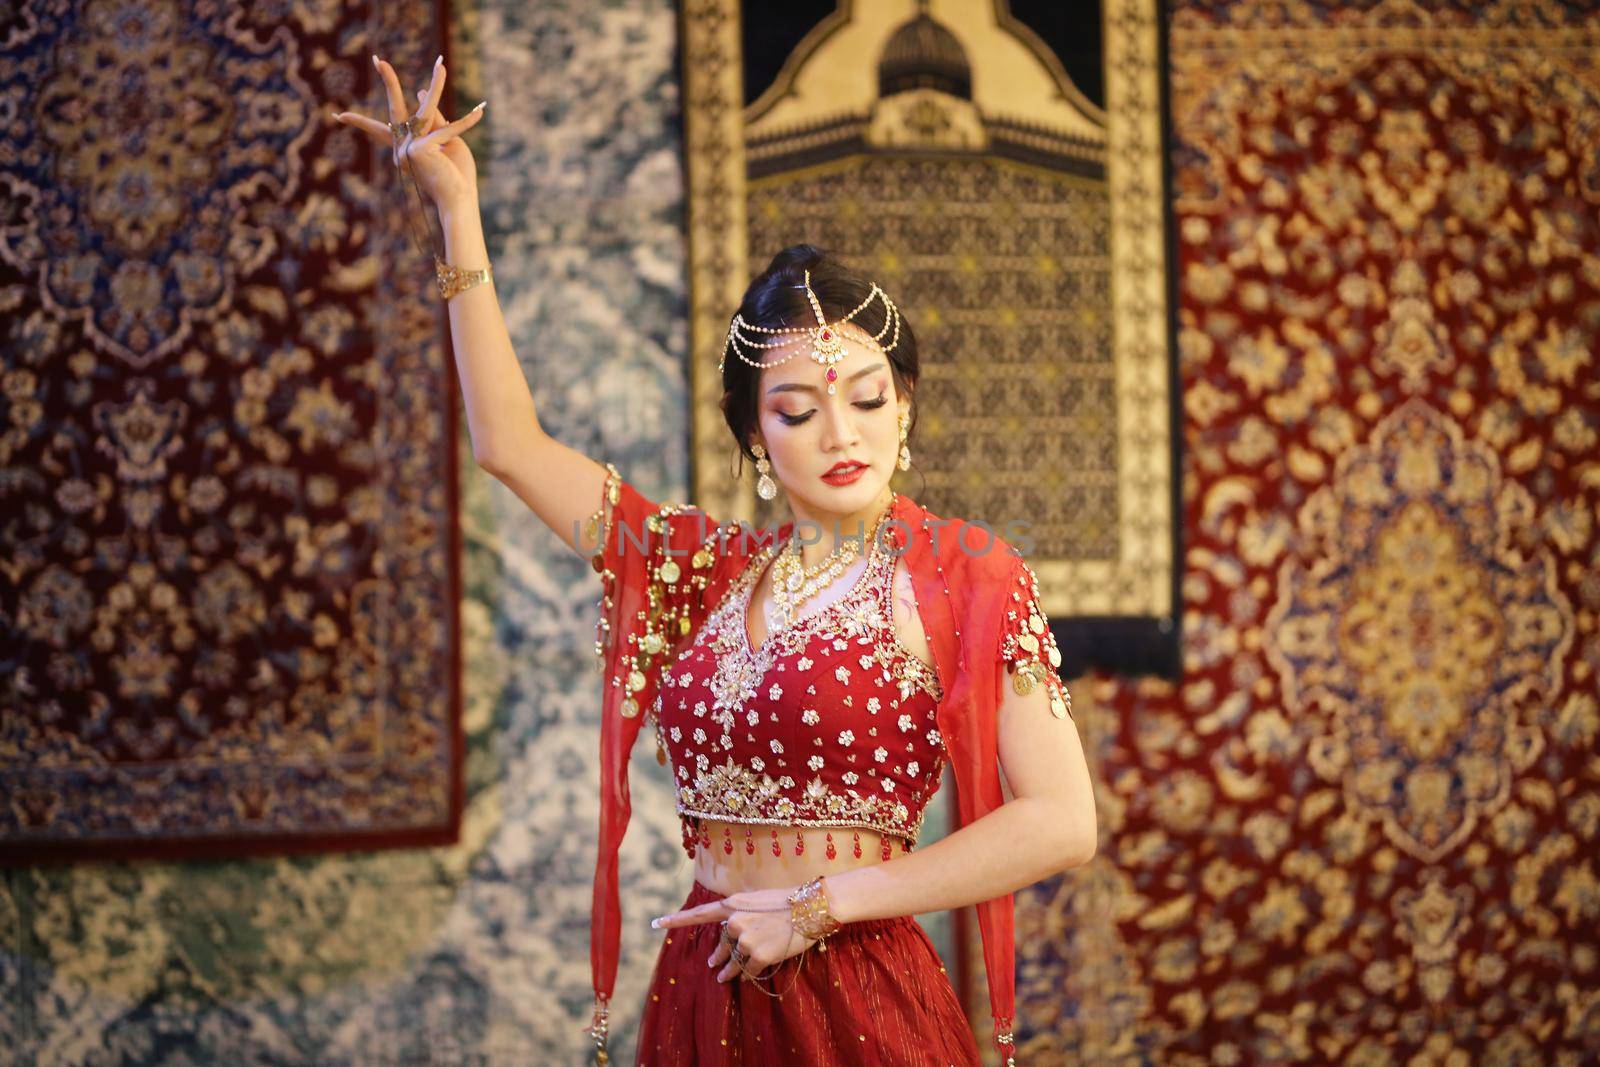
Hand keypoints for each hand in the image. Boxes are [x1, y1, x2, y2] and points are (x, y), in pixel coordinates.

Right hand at [332, 54, 483, 218]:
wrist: (458, 201)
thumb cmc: (454, 175)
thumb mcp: (445, 143)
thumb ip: (435, 120)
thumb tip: (422, 94)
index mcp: (404, 148)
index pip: (380, 132)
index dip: (360, 123)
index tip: (340, 116)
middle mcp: (403, 147)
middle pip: (395, 111)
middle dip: (389, 82)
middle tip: (378, 60)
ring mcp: (410, 147)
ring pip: (426, 111)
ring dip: (437, 87)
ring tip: (441, 65)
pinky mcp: (422, 148)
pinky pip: (450, 129)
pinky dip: (468, 122)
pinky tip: (480, 111)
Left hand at [652, 888, 816, 983]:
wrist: (810, 907)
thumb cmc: (786, 902)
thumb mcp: (756, 901)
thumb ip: (738, 916)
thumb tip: (727, 941)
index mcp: (732, 905)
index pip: (699, 915)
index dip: (675, 920)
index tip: (656, 923)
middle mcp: (734, 921)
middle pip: (721, 946)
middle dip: (719, 957)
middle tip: (715, 967)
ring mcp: (746, 939)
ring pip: (732, 962)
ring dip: (730, 971)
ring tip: (724, 978)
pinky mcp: (758, 954)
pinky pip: (748, 971)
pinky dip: (748, 974)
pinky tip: (751, 974)